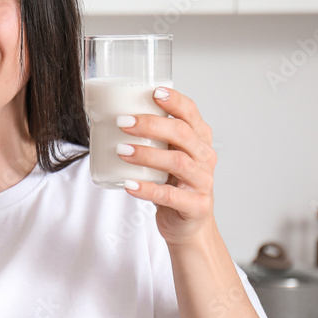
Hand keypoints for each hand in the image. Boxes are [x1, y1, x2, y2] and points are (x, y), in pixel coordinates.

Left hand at [116, 87, 216, 244]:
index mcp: (199, 140)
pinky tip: (129, 185)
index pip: (191, 114)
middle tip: (123, 123)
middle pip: (183, 134)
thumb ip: (152, 139)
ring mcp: (203, 182)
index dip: (175, 101)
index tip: (154, 92)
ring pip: (177, 162)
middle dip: (151, 125)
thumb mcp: (167, 157)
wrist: (188, 225)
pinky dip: (147, 189)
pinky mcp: (195, 205)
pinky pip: (170, 196)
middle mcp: (205, 158)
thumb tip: (113, 117)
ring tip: (121, 151)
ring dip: (147, 154)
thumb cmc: (174, 186)